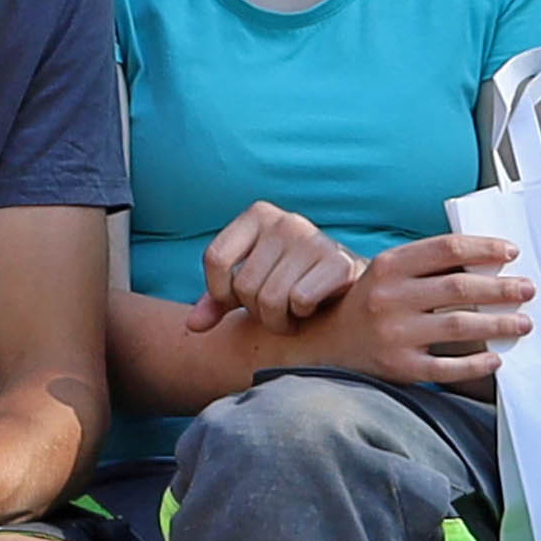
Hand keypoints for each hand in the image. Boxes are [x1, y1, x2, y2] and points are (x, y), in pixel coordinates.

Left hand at [191, 200, 367, 327]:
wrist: (348, 284)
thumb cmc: (291, 281)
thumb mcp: (250, 283)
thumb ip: (218, 300)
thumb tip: (193, 325)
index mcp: (258, 215)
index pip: (215, 258)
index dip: (220, 291)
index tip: (237, 300)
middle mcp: (286, 220)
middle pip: (244, 285)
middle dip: (255, 311)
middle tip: (273, 311)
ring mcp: (314, 239)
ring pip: (271, 298)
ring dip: (278, 320)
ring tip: (291, 315)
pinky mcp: (339, 262)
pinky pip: (299, 301)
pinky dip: (301, 315)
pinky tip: (311, 309)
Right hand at [308, 230, 532, 387]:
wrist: (327, 344)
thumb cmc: (370, 304)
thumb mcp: (389, 274)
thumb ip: (429, 266)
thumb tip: (488, 262)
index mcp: (389, 266)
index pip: (447, 249)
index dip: (484, 248)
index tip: (511, 252)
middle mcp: (389, 298)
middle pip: (460, 287)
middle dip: (502, 288)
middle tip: (527, 289)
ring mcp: (395, 334)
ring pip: (460, 326)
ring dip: (499, 324)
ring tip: (523, 323)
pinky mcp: (400, 367)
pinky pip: (448, 367)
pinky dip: (477, 363)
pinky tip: (496, 359)